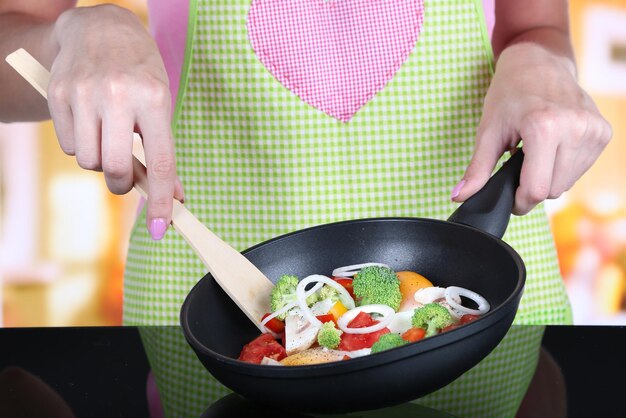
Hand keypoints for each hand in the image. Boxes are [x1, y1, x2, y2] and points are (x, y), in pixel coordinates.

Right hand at [48, 4, 182, 238]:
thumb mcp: (161, 104)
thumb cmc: (140, 73)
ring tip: (108, 138)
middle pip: (115, 169)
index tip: (162, 229)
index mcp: (153, 98)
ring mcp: (84, 93)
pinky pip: (69, 147)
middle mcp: (117, 95)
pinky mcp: (58, 94)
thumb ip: (163, 150)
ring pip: (89, 161)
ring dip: (100, 163)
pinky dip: (81, 146)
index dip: (162, 201)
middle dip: (121, 184)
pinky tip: (89, 124)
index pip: (161, 162)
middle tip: (125, 177)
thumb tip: (173, 198)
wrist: (101, 29)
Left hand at [451, 43, 611, 214]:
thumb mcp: (487, 131)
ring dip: (549, 176)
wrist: (538, 63)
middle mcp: (574, 127)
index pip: (536, 189)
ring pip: (568, 183)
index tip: (510, 198)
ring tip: (535, 150)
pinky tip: (553, 146)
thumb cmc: (509, 95)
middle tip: (519, 163)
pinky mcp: (603, 132)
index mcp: (544, 127)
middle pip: (552, 190)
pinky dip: (563, 166)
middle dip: (532, 186)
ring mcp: (593, 130)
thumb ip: (477, 169)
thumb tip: (459, 196)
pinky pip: (581, 170)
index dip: (519, 202)